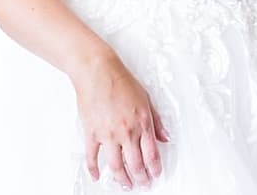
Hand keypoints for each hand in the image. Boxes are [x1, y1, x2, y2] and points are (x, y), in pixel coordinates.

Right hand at [72, 50, 168, 190]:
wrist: (98, 73)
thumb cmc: (121, 81)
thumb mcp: (147, 98)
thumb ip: (156, 120)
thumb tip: (165, 137)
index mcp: (142, 122)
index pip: (152, 154)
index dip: (155, 168)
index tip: (156, 175)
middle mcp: (126, 131)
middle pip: (135, 164)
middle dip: (140, 178)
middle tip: (142, 185)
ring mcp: (108, 135)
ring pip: (116, 166)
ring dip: (121, 179)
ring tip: (125, 186)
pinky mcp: (91, 134)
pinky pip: (92, 157)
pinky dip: (94, 169)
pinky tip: (97, 176)